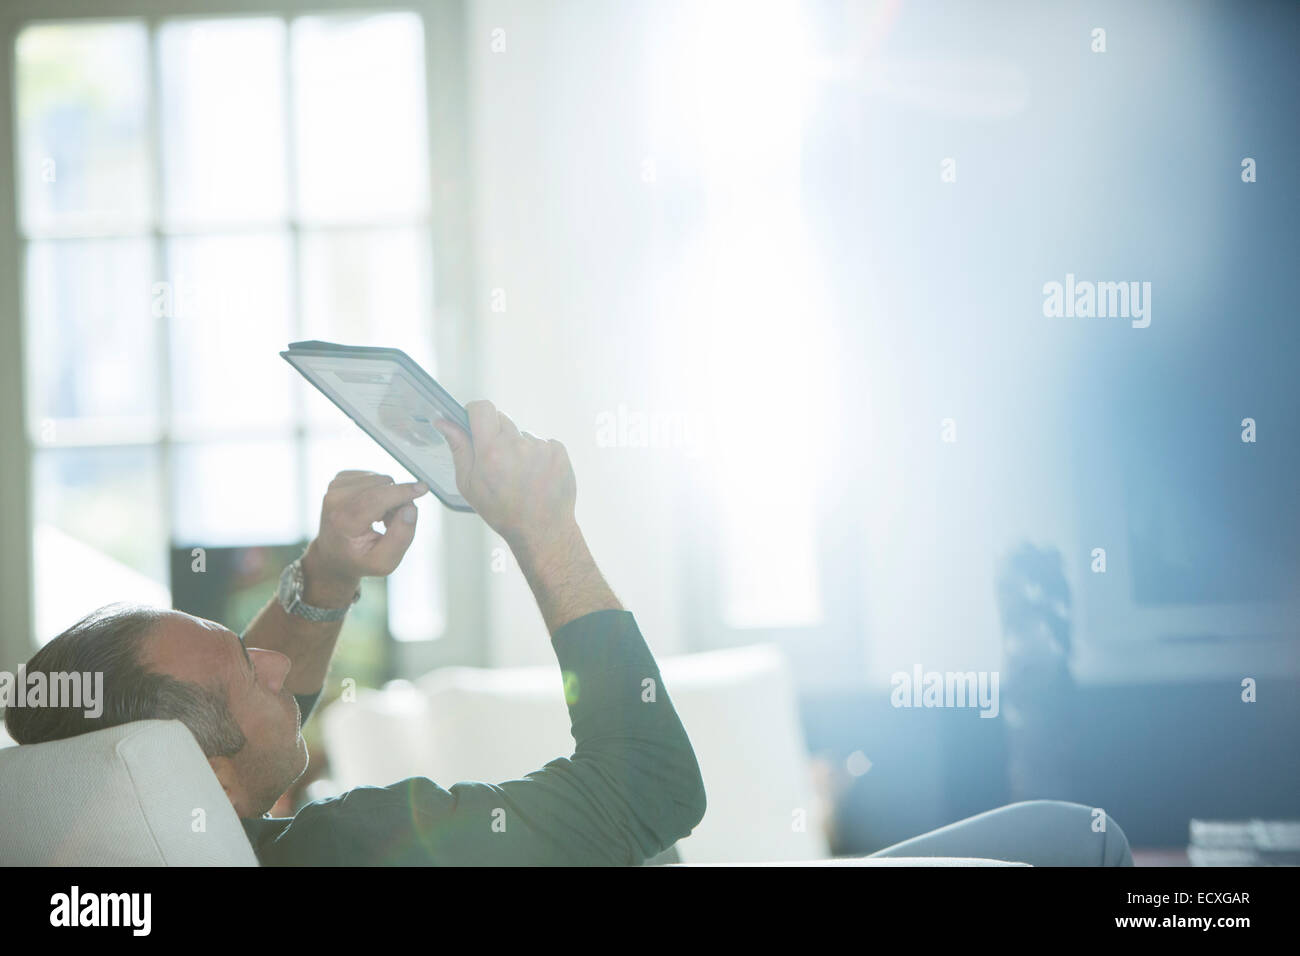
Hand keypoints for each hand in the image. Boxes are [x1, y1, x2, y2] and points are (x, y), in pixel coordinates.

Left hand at [301, 471, 428, 606]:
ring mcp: (334, 488)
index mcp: (343, 523)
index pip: (376, 499)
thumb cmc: (360, 559)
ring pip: (380, 479)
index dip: (402, 492)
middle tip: (391, 523)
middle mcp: (334, 501)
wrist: (334, 555)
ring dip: (388, 496)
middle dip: (397, 500)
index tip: (423, 489)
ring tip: (380, 518)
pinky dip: (379, 490)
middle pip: (382, 486)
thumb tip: (410, 507)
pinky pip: (373, 476)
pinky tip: (372, 507)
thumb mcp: (384, 562)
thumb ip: (401, 537)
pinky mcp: (338, 480)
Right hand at [433, 400, 577, 551]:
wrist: (541, 529)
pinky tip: (535, 476)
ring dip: (518, 448)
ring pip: (522, 434)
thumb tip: (444, 422)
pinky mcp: (558, 451)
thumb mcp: (469, 484)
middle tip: (497, 461)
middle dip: (496, 435)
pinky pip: (542, 443)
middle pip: (502, 420)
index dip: (475, 411)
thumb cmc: (502, 511)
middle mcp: (517, 445)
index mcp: (491, 452)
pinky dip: (538, 455)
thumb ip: (458, 449)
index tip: (473, 421)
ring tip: (519, 475)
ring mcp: (541, 447)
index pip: (482, 408)